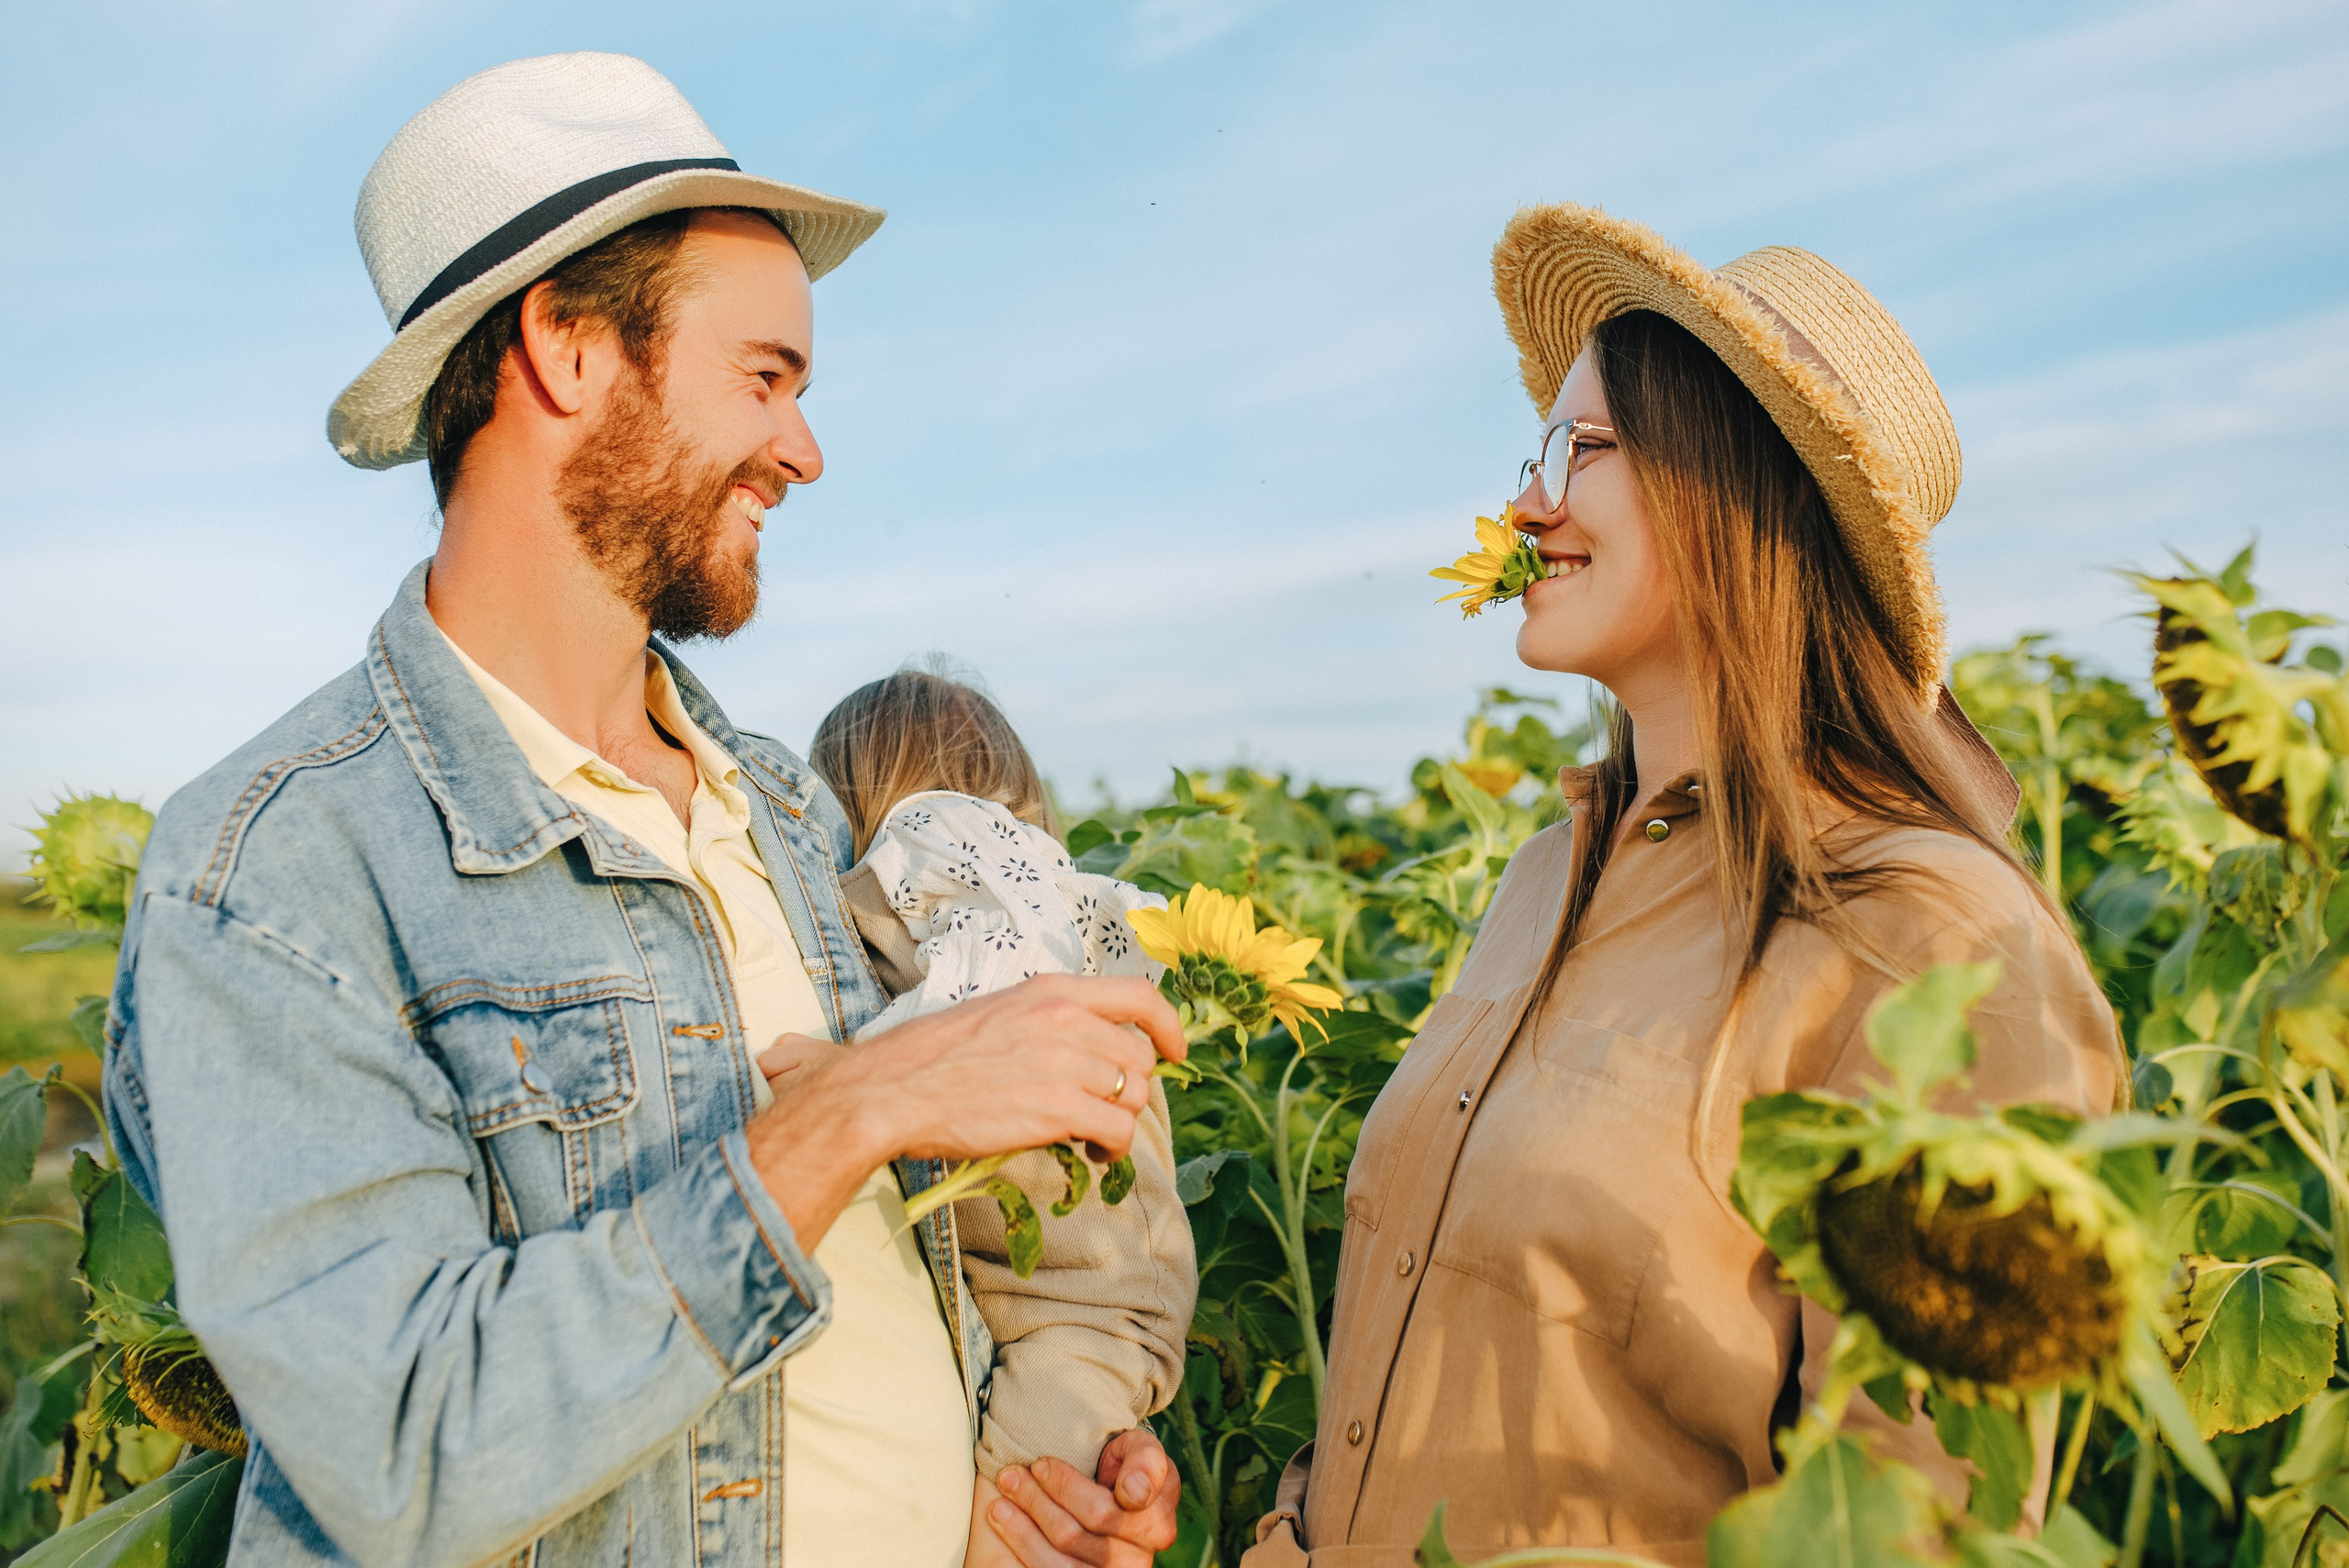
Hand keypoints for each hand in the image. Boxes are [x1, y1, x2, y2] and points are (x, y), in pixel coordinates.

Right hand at [744, 976, 1183, 1250]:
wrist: (891, 1089)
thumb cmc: (932, 1059)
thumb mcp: (998, 1015)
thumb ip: (1047, 1024)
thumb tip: (1088, 1054)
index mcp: (1052, 990)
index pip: (1138, 994)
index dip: (1168, 1025)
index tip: (1176, 1051)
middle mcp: (1067, 1018)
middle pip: (1139, 1059)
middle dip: (1129, 1091)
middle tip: (1103, 1113)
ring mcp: (1065, 1061)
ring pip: (1132, 1097)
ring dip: (1119, 1125)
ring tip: (1092, 1140)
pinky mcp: (1058, 1106)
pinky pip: (1118, 1130)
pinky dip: (1112, 1149)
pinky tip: (1089, 1155)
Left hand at [985, 1429, 1180, 1566]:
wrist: (1124, 1493)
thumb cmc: (1127, 1466)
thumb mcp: (1143, 1450)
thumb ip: (1146, 1462)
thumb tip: (1132, 1494)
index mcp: (1156, 1525)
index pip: (1101, 1512)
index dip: (1065, 1488)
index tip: (1039, 1463)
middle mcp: (1136, 1561)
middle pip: (1071, 1536)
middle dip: (1035, 1501)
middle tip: (1010, 1475)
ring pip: (1056, 1563)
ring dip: (1020, 1531)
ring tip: (999, 1504)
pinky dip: (1021, 1553)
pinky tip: (1005, 1527)